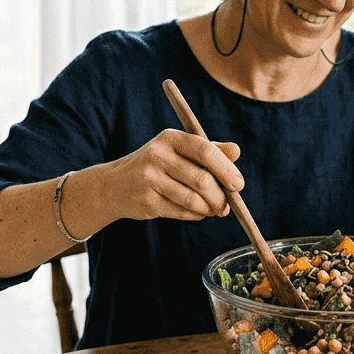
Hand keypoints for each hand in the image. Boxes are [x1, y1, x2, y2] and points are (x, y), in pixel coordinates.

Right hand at [103, 130, 242, 221]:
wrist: (115, 185)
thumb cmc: (157, 166)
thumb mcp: (179, 151)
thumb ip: (210, 150)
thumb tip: (236, 151)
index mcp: (170, 138)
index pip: (205, 151)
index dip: (226, 169)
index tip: (238, 185)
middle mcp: (157, 155)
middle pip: (202, 179)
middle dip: (220, 197)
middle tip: (227, 206)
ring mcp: (149, 179)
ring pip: (193, 199)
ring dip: (209, 208)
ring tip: (213, 210)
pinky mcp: (146, 201)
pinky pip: (182, 212)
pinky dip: (196, 215)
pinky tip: (197, 212)